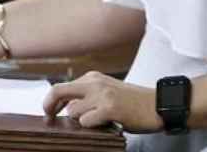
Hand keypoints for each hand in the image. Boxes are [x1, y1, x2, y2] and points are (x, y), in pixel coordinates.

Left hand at [43, 71, 161, 132]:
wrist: (157, 105)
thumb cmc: (132, 103)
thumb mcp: (106, 92)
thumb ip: (87, 96)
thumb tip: (63, 108)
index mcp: (92, 78)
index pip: (61, 87)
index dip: (50, 101)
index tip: (48, 112)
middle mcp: (94, 82)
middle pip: (58, 92)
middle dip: (49, 106)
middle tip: (50, 118)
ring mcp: (102, 94)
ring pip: (73, 112)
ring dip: (81, 121)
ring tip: (98, 122)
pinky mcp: (110, 108)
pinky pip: (87, 122)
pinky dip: (92, 127)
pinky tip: (105, 124)